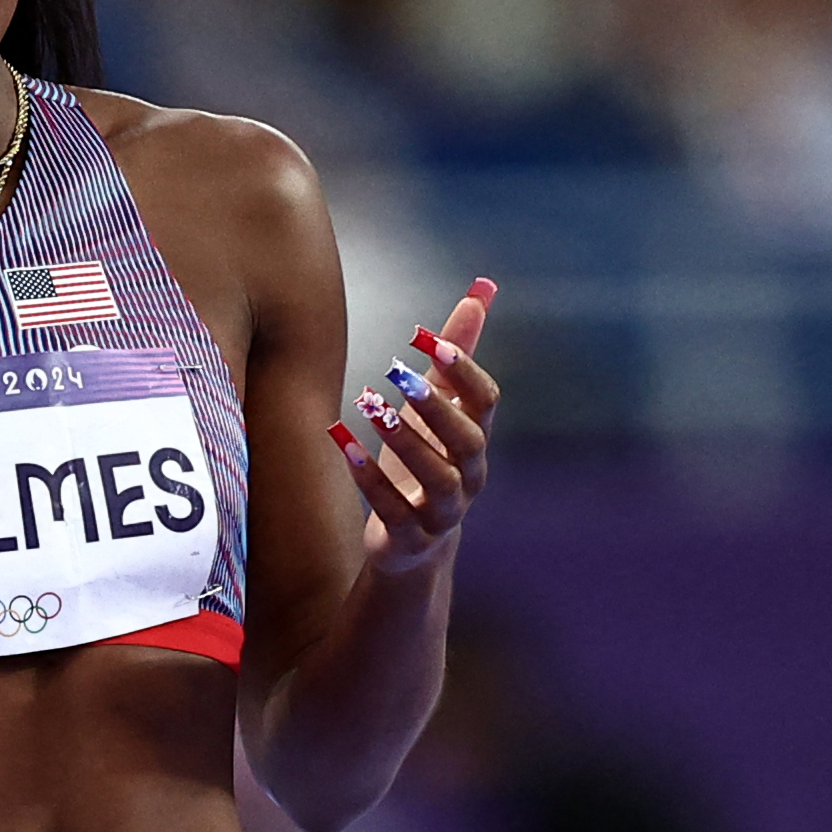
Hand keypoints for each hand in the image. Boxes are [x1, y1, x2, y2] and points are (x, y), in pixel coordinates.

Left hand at [334, 279, 499, 571]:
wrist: (414, 542)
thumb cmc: (426, 458)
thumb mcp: (438, 404)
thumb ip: (457, 350)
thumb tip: (482, 289)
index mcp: (476, 438)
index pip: (486, 401)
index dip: (464, 371)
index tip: (431, 341)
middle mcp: (469, 474)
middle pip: (467, 439)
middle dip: (436, 406)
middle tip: (399, 373)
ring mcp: (444, 510)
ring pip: (436, 476)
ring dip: (404, 439)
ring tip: (369, 405)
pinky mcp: (411, 537)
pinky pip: (395, 510)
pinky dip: (371, 479)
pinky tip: (345, 446)